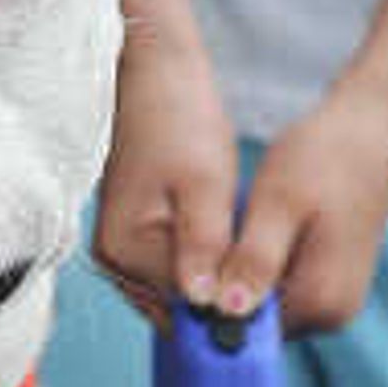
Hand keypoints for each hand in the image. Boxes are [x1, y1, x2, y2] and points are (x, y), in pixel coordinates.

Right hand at [89, 36, 243, 323]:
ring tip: (248, 244)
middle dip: (222, 294)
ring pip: (182, 290)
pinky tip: (229, 235)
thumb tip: (205, 303)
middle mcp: (116, 261)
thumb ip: (204, 245)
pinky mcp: (135, 240)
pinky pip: (177, 270)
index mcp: (126, 249)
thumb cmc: (178, 120)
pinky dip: (206, 261)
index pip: (187, 306)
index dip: (230, 305)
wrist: (155, 80)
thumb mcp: (203, 182)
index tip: (270, 293)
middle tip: (266, 265)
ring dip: (217, 278)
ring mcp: (123, 253)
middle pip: (182, 306)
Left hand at [219, 76, 387, 338]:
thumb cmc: (324, 157)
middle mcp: (333, 314)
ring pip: (267, 303)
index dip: (210, 306)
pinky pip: (283, 287)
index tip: (195, 267)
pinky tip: (255, 228)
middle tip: (213, 237)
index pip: (246, 332)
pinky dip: (260, 265)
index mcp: (321, 301)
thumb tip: (227, 312)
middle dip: (227, 289)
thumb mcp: (278, 205)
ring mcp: (336, 300)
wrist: (371, 127)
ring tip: (238, 225)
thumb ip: (254, 262)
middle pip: (257, 322)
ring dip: (242, 275)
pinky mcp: (333, 281)